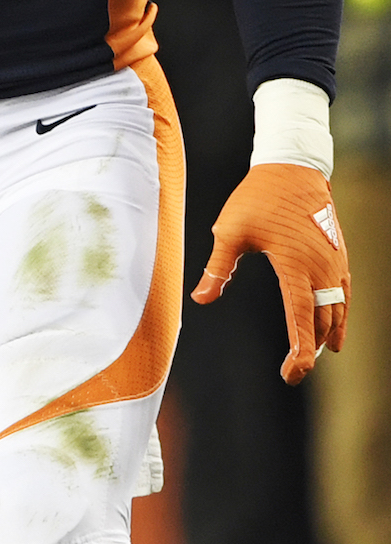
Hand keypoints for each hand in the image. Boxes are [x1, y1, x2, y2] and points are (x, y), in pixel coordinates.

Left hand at [197, 162, 349, 384]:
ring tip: (314, 357)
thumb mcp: (230, 231)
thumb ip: (217, 268)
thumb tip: (200, 299)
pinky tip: (334, 329)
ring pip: (337, 309)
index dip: (299, 349)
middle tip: (295, 373)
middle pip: (322, 320)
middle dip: (311, 349)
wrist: (292, 170)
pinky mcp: (339, 256)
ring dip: (328, 334)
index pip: (300, 317)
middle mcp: (322, 268)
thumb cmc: (257, 199)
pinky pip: (344, 294)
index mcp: (296, 266)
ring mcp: (335, 263)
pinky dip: (340, 315)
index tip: (293, 373)